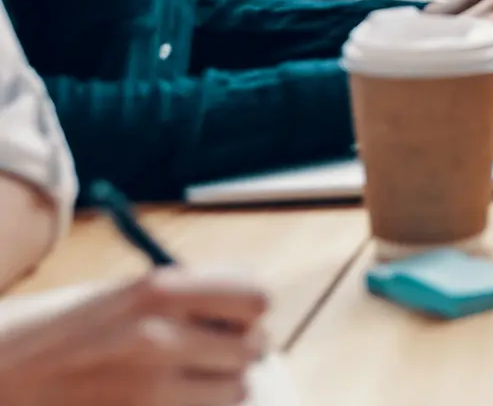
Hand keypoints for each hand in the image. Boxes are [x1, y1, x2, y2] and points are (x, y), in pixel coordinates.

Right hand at [0, 268, 268, 405]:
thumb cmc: (42, 334)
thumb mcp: (113, 296)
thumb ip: (181, 299)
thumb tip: (237, 313)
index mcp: (156, 292)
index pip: (255, 297)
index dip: (246, 308)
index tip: (232, 315)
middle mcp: (158, 340)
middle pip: (253, 349)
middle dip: (235, 350)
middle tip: (206, 351)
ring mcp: (147, 395)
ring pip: (235, 392)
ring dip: (218, 388)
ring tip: (179, 382)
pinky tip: (158, 403)